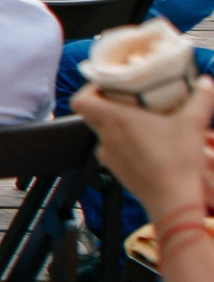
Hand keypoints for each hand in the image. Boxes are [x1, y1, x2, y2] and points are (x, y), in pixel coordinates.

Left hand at [73, 78, 213, 224]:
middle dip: (110, 104)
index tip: (109, 85)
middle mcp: (106, 138)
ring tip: (144, 119)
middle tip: (131, 98)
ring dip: (119, 124)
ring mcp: (108, 156)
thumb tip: (206, 82)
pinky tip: (147, 142)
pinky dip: (125, 142)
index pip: (80, 101)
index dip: (89, 90)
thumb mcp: (194, 123)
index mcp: (115, 120)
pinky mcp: (116, 170)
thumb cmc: (177, 161)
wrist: (172, 199)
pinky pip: (114, 149)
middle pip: (93, 114)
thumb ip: (201, 98)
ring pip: (104, 132)